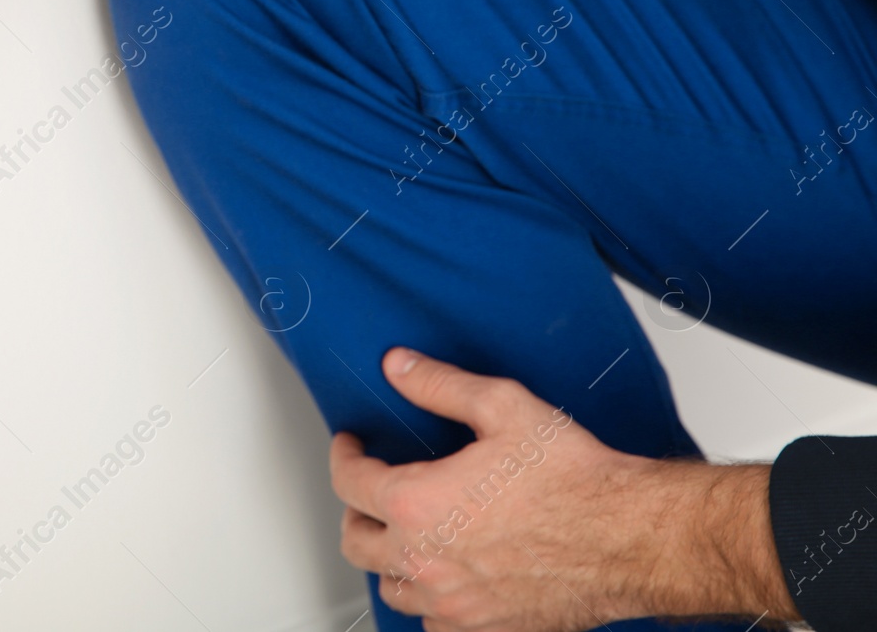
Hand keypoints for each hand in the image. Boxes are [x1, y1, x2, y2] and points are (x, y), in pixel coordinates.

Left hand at [329, 348, 793, 630]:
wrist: (630, 536)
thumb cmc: (576, 480)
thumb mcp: (502, 408)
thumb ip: (440, 385)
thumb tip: (399, 368)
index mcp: (417, 505)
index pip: (349, 482)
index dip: (344, 456)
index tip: (351, 447)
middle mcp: (425, 560)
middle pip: (355, 541)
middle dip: (354, 510)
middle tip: (367, 490)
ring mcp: (454, 600)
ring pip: (389, 587)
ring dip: (386, 559)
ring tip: (399, 534)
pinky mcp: (485, 626)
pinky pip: (432, 621)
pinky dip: (426, 599)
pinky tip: (440, 577)